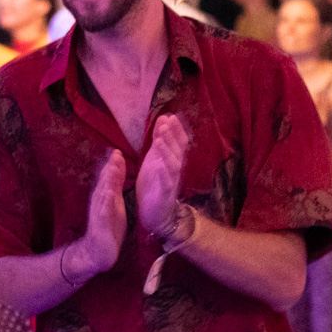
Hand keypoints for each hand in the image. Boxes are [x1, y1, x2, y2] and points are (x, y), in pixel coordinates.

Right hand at [65, 151, 126, 282]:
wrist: (98, 252)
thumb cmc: (109, 228)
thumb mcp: (116, 203)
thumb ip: (116, 186)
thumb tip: (118, 168)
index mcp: (105, 196)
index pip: (110, 177)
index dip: (114, 164)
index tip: (119, 151)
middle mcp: (100, 201)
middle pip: (105, 181)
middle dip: (111, 167)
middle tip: (116, 153)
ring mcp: (99, 211)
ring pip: (104, 192)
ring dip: (108, 180)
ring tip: (113, 167)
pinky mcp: (100, 223)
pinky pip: (104, 210)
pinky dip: (106, 200)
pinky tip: (109, 192)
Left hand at [136, 114, 189, 238]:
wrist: (155, 214)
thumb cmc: (154, 184)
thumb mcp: (154, 158)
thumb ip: (160, 140)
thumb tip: (164, 119)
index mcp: (170, 160)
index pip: (177, 142)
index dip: (175, 130)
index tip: (170, 117)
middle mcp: (174, 169)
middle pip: (176, 151)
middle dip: (172, 136)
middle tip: (166, 123)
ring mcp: (171, 181)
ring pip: (172, 165)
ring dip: (167, 152)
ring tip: (160, 139)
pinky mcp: (165, 194)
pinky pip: (166, 183)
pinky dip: (164, 174)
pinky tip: (160, 165)